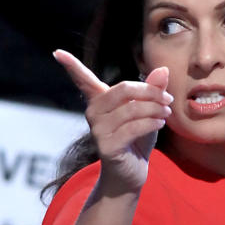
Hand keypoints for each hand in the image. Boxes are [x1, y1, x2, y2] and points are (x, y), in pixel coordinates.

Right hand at [54, 50, 172, 194]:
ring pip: (131, 109)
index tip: (57, 52)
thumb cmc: (138, 138)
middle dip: (150, 92)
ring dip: (155, 110)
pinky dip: (151, 123)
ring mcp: (98, 130)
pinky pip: (133, 128)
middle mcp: (93, 113)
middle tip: (167, 100)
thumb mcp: (148, 111)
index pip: (83, 80)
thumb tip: (163, 70)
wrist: (132, 172)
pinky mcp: (107, 146)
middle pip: (123, 90)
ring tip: (166, 114)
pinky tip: (160, 124)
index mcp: (100, 101)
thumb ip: (153, 90)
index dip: (72, 66)